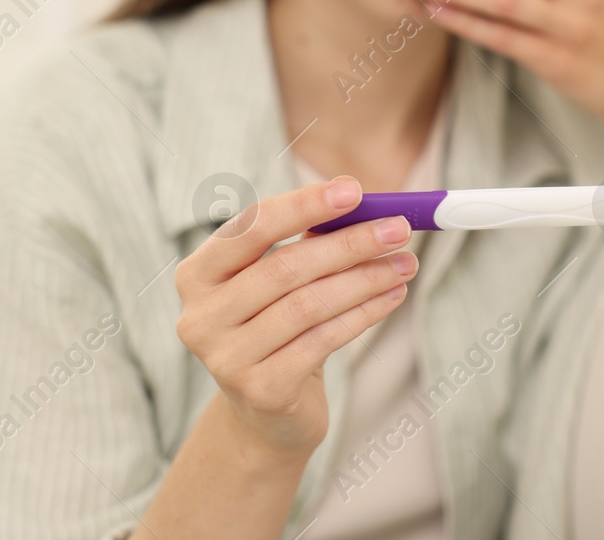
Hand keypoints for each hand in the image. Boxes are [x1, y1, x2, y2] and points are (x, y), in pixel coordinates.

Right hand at [172, 177, 417, 457]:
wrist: (266, 413)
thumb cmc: (277, 327)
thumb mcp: (280, 281)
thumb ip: (307, 240)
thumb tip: (363, 204)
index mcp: (197, 274)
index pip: (250, 227)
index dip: (302, 205)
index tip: (353, 190)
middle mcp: (200, 316)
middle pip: (285, 267)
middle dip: (350, 243)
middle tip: (398, 228)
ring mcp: (227, 358)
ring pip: (310, 304)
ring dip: (366, 279)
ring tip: (406, 263)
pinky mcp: (262, 390)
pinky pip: (324, 339)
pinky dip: (365, 313)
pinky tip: (392, 296)